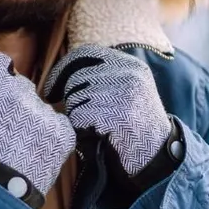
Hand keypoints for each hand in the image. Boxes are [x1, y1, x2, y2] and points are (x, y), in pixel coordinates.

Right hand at [0, 53, 75, 196]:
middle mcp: (22, 91)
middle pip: (21, 86)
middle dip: (13, 100)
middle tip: (4, 127)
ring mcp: (45, 111)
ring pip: (40, 107)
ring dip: (32, 120)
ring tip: (20, 147)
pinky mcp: (63, 131)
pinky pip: (58, 125)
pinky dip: (50, 135)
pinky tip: (36, 152)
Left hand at [45, 45, 171, 176]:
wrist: (158, 154)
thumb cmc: (134, 124)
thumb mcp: (127, 90)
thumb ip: (102, 75)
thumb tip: (60, 73)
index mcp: (130, 65)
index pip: (85, 54)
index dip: (61, 70)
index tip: (50, 90)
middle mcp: (129, 74)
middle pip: (76, 80)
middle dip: (71, 100)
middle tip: (84, 118)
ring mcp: (125, 94)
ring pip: (75, 98)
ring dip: (78, 116)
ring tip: (98, 127)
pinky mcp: (118, 115)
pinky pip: (79, 118)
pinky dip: (81, 130)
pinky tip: (98, 135)